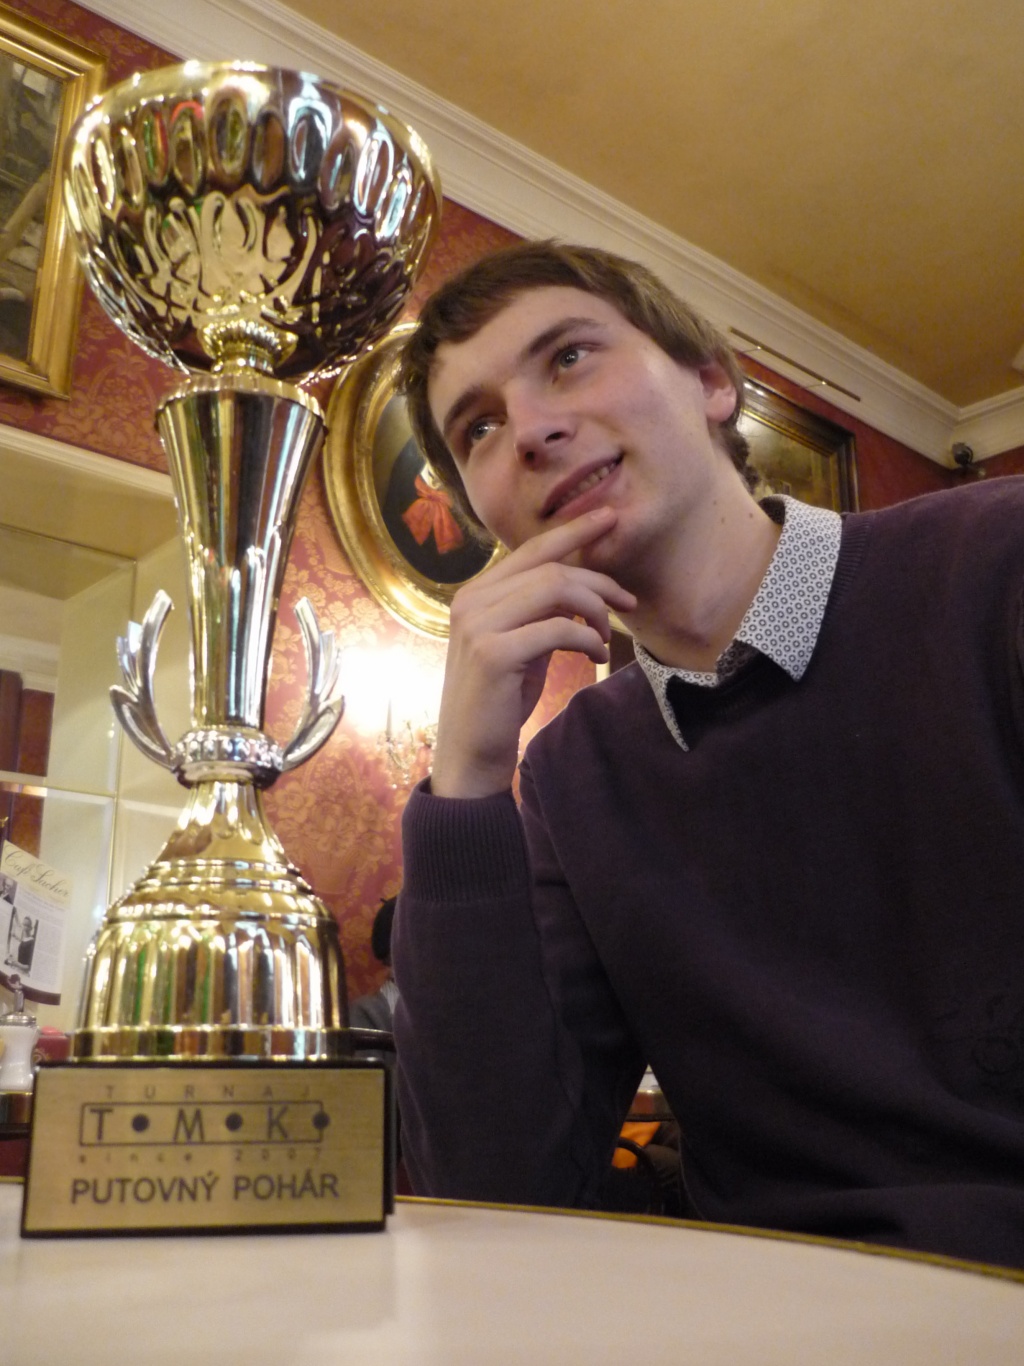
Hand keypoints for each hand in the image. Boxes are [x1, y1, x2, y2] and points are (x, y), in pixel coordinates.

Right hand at [431, 508, 636, 798]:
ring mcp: (478, 625)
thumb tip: (582, 589)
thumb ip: (540, 613)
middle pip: (551, 568)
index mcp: (475, 594)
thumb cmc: (500, 702)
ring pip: (555, 590)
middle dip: (599, 582)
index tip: (610, 518)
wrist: (470, 754)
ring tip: (606, 636)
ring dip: (594, 610)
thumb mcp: (521, 647)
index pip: (531, 549)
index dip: (574, 531)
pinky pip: (557, 629)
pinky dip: (587, 639)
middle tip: (628, 603)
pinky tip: (596, 655)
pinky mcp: (492, 653)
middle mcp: (471, 601)